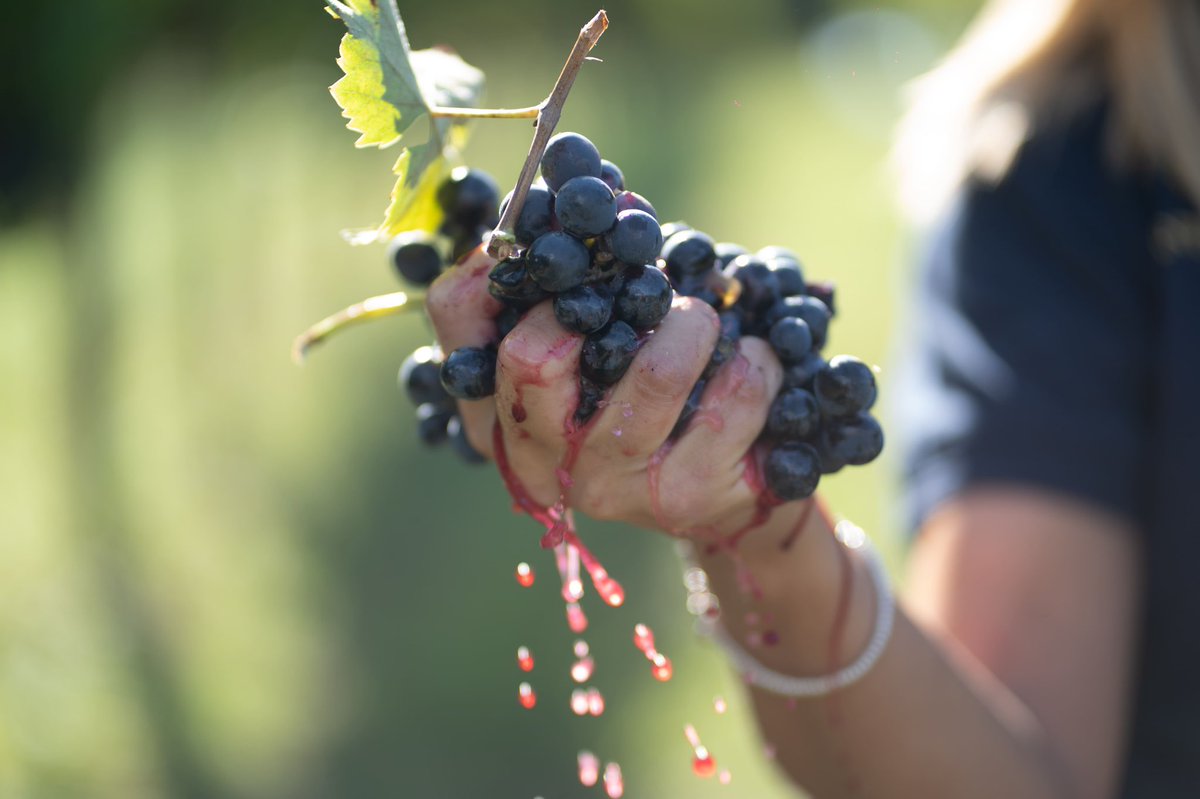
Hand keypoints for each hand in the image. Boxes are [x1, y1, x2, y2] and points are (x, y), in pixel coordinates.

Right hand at [425, 247, 788, 539]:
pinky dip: (755, 359)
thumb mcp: (583, 347)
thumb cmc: (637, 395)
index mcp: (495, 411)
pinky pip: (735, 394)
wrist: (717, 493)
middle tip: (650, 290)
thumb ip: (561, 285)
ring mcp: (610, 487)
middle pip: (532, 355)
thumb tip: (575, 202)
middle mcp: (538, 460)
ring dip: (694, 324)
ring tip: (702, 324)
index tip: (565, 249)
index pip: (458, 312)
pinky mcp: (685, 499)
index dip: (506, 261)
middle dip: (605, 294)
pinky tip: (746, 366)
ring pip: (656, 371)